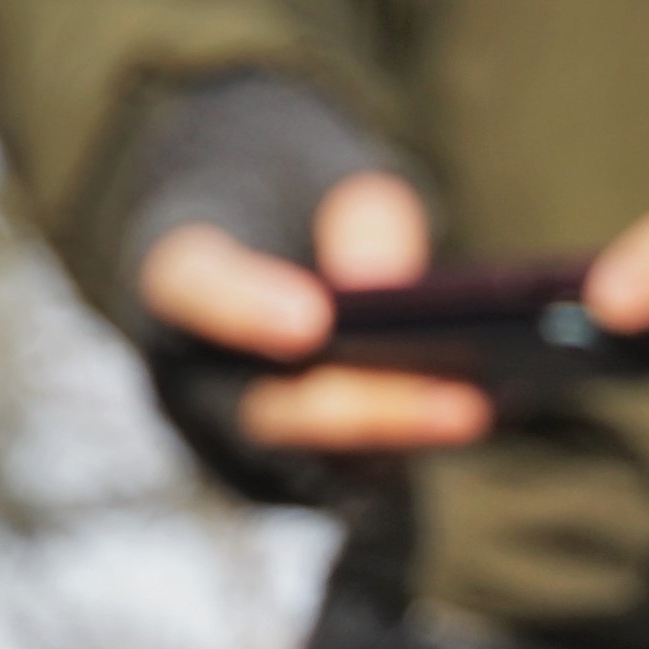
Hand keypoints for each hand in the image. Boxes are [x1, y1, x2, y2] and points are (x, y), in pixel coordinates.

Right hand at [136, 173, 488, 451]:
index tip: (314, 321)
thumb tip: (388, 286)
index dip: (244, 309)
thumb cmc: (302, 193)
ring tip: (472, 408)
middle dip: (358, 404)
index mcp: (176, 266)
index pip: (189, 289)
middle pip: (262, 405)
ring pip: (302, 458)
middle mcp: (185, 367)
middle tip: (452, 395)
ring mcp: (221, 434)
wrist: (271, 229)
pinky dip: (394, 454)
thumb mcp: (333, 169)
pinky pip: (330, 478)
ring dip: (389, 439)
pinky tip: (466, 418)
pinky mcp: (269, 474)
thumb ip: (360, 213)